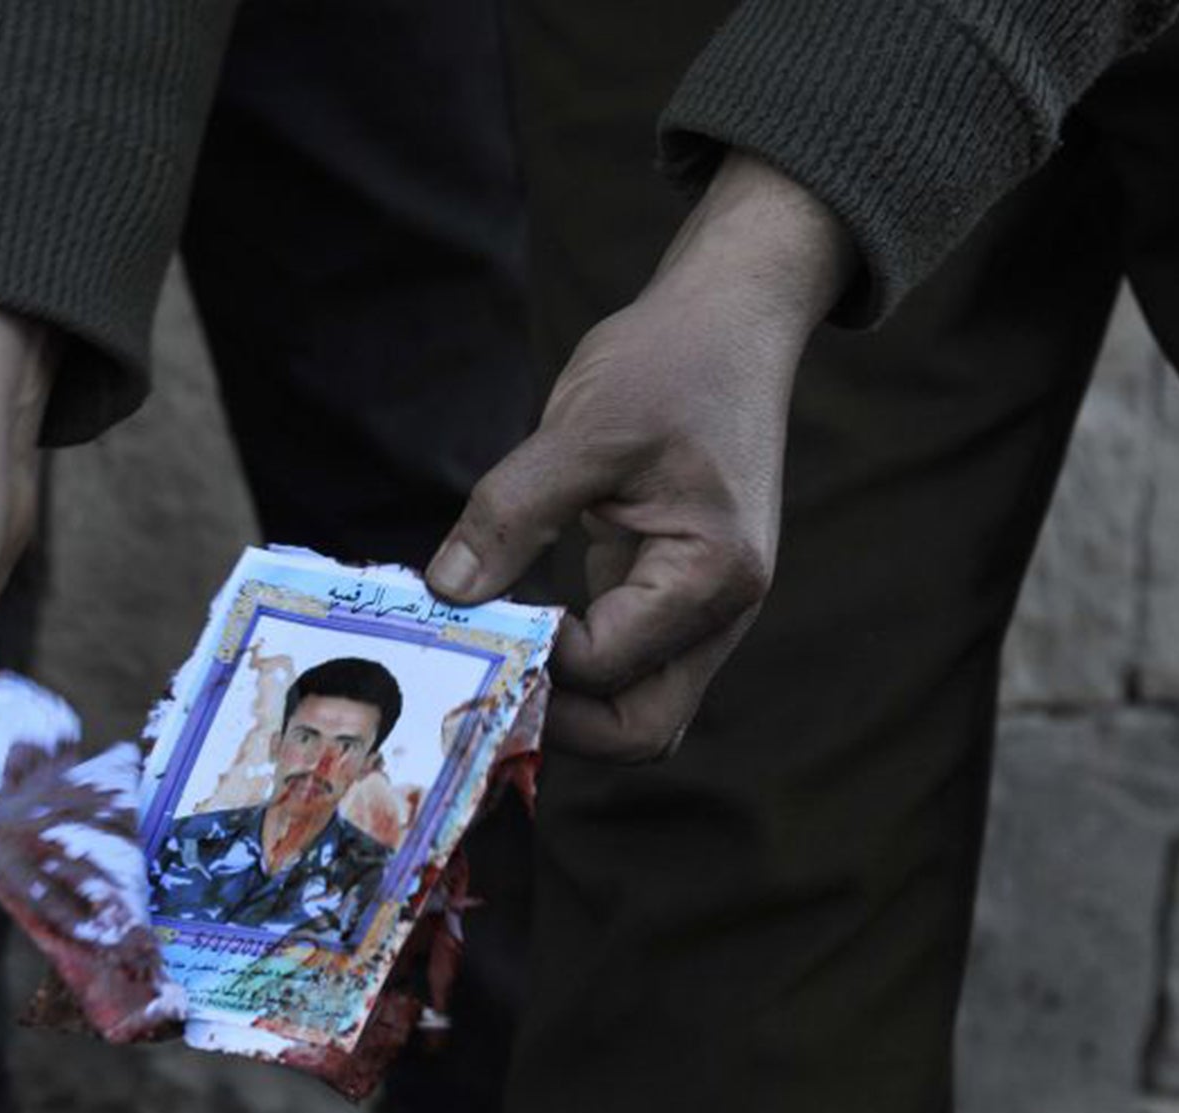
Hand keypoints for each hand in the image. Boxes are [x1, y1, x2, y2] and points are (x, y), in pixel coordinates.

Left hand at [427, 153, 856, 761]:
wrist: (732, 316)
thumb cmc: (672, 361)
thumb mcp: (581, 429)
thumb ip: (511, 515)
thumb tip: (447, 592)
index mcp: (712, 576)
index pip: (606, 669)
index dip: (532, 657)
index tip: (468, 618)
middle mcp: (720, 611)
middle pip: (640, 730)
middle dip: (556, 723)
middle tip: (477, 678)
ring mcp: (700, 611)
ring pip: (634, 709)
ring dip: (564, 703)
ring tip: (490, 658)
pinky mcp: (669, 595)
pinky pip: (623, 664)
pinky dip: (569, 665)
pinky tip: (512, 631)